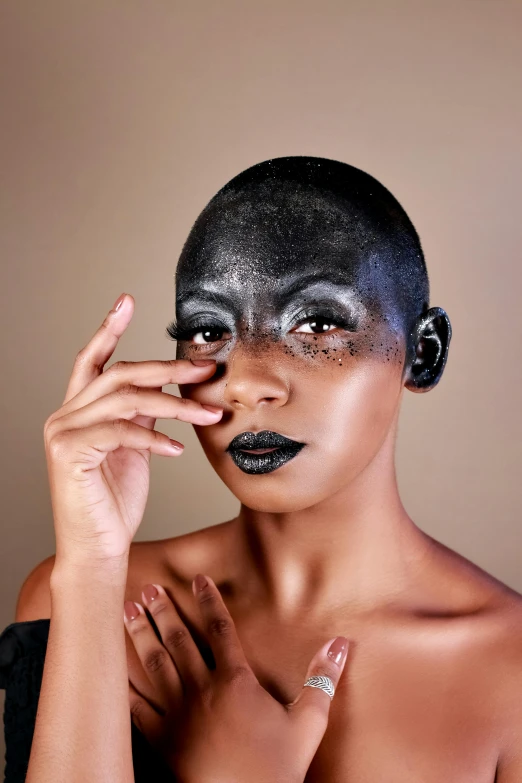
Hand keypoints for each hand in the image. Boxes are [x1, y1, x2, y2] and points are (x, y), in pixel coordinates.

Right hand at [43, 293, 222, 563]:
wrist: (98, 548)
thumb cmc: (115, 501)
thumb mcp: (133, 449)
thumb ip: (140, 416)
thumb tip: (167, 389)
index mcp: (79, 410)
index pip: (92, 360)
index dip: (109, 328)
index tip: (127, 301)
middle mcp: (65, 414)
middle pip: (121, 375)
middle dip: (168, 368)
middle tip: (206, 365)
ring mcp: (63, 432)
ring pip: (126, 400)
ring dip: (175, 404)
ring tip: (210, 413)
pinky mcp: (69, 454)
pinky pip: (120, 432)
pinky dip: (154, 438)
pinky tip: (178, 449)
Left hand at [124, 574, 348, 782]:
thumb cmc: (276, 770)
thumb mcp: (308, 723)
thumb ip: (322, 680)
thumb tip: (340, 643)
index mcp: (235, 680)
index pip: (220, 629)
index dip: (208, 601)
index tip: (197, 579)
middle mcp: (202, 689)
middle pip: (179, 640)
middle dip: (163, 611)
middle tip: (148, 589)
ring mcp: (177, 714)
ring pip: (154, 664)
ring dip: (139, 636)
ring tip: (126, 612)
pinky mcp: (160, 739)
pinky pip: (136, 707)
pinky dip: (123, 685)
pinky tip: (112, 669)